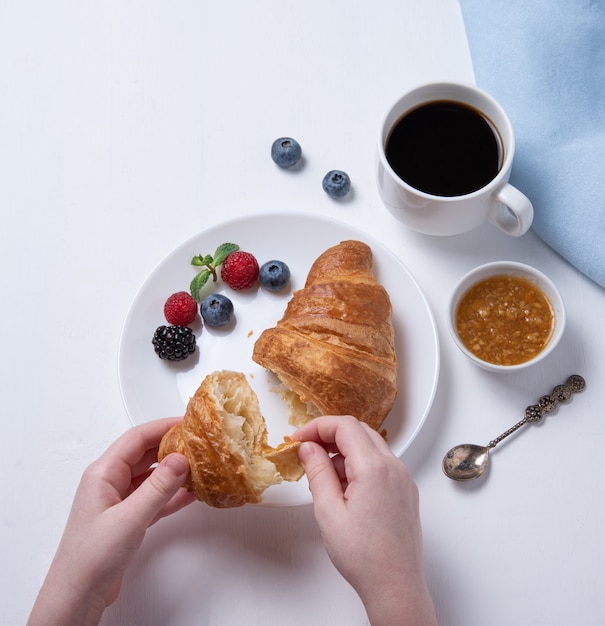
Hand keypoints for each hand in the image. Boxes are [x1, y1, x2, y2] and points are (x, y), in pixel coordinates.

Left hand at [28, 417, 195, 625]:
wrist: (78, 595)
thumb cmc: (90, 558)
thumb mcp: (129, 518)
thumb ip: (158, 488)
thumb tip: (180, 460)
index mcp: (103, 473)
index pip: (137, 438)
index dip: (163, 427)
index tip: (187, 423)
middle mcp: (110, 482)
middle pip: (145, 453)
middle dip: (171, 446)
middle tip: (198, 442)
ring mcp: (120, 500)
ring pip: (152, 475)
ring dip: (174, 470)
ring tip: (199, 465)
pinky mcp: (128, 518)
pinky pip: (155, 497)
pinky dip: (173, 494)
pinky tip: (190, 492)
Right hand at [292, 415, 436, 625]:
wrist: (395, 586)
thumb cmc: (364, 557)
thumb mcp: (328, 512)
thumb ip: (317, 472)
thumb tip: (309, 448)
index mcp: (374, 469)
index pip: (345, 426)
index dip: (318, 426)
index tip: (299, 438)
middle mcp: (394, 468)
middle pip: (359, 431)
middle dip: (330, 435)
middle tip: (308, 449)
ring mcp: (403, 479)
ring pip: (370, 446)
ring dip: (345, 451)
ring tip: (324, 477)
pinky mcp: (405, 490)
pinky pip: (380, 464)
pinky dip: (359, 465)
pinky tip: (344, 488)